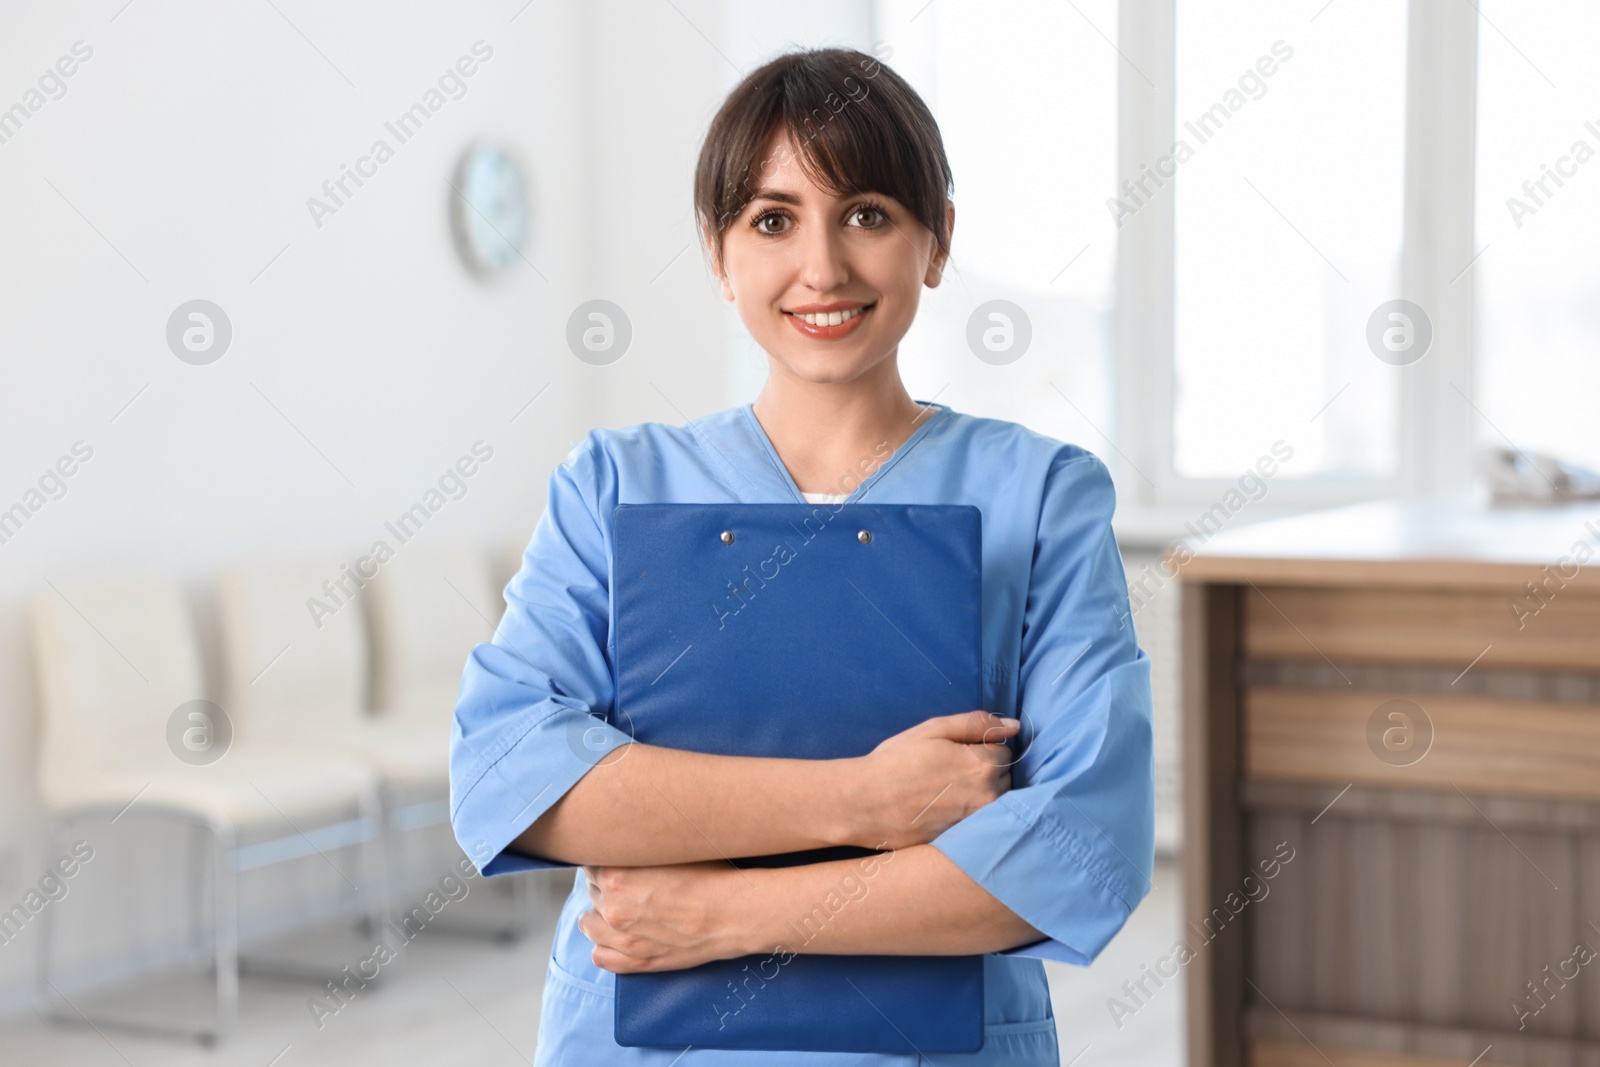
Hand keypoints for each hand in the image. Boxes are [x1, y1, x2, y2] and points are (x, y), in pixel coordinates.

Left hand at [578, 861, 749, 972]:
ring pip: (588, 924)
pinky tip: (619, 935)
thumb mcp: (669, 850)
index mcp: (617, 875)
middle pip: (591, 891)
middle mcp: (613, 908)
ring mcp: (623, 939)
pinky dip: (605, 945)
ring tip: (621, 908)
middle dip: (605, 885)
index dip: (606, 860)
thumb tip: (622, 842)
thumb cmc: (710, 876)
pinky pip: (600, 956)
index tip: (618, 860)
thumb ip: (637, 848)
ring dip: (600, 915)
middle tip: (629, 882)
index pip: (590, 863)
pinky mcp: (637, 962)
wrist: (735, 913)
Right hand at [844, 710, 1019, 849]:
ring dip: (979, 794)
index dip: (979, 747)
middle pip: (1004, 778)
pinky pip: (978, 823)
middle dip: (984, 771)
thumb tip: (1014, 726)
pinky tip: (942, 810)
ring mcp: (976, 824)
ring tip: (944, 791)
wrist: (864, 804)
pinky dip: (967, 814)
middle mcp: (987, 799)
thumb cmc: (895, 762)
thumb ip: (977, 724)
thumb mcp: (933, 730)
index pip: (1004, 752)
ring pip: (994, 802)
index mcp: (983, 766)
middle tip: (948, 771)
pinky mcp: (963, 841)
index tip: (954, 751)